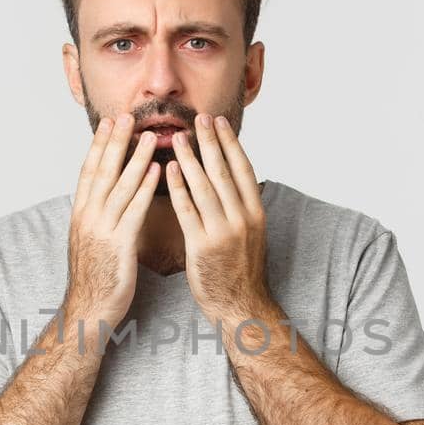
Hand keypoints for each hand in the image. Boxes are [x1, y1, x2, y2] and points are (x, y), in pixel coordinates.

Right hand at [65, 113, 162, 326]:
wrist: (87, 311)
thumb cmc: (95, 279)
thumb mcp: (91, 242)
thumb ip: (98, 218)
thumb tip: (106, 199)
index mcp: (80, 215)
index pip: (89, 172)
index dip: (99, 145)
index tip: (108, 123)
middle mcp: (87, 217)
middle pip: (102, 171)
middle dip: (115, 141)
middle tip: (126, 115)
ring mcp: (101, 230)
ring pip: (119, 186)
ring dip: (134, 158)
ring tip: (148, 135)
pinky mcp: (118, 245)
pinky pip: (134, 211)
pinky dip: (145, 188)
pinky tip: (158, 171)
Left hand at [166, 114, 272, 324]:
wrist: (241, 306)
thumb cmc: (241, 271)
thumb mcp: (251, 234)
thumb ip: (241, 207)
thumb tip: (233, 180)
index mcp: (256, 213)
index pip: (243, 169)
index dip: (230, 143)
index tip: (219, 122)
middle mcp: (243, 218)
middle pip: (224, 171)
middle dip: (211, 142)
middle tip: (199, 117)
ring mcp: (223, 232)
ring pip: (205, 186)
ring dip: (190, 158)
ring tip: (177, 137)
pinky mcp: (202, 246)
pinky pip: (188, 210)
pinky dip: (178, 187)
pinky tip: (168, 170)